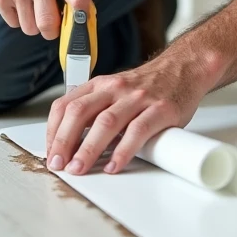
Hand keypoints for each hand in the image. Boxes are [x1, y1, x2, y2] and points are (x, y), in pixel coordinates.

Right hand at [0, 0, 90, 39]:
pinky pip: (14, 23)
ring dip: (34, 25)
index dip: (82, 18)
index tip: (82, 24)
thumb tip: (82, 19)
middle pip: (49, 24)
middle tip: (53, 24)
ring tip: (33, 7)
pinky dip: (18, 18)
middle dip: (53, 31)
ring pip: (30, 29)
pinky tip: (18, 1)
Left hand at [45, 57, 210, 174]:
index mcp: (99, 85)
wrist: (184, 68)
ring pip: (106, 123)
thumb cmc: (148, 86)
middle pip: (80, 113)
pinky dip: (123, 150)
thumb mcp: (115, 90)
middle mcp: (115, 88)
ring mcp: (138, 98)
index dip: (53, 131)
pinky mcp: (161, 109)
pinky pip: (138, 130)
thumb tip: (72, 143)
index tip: (51, 154)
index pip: (65, 105)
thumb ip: (96, 110)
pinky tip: (114, 165)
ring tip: (80, 169)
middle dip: (64, 142)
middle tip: (60, 165)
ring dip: (88, 149)